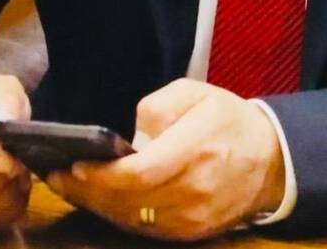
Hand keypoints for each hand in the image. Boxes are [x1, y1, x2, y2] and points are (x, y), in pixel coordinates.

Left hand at [47, 79, 284, 240]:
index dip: (101, 174)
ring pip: (132, 219)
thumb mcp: (196, 93)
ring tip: (71, 188)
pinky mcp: (191, 233)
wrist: (269, 159)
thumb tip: (129, 136)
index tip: (73, 164)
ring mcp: (193, 216)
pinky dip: (118, 216)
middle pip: (129, 199)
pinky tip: (101, 201)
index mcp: (197, 147)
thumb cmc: (227, 120)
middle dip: (88, 191)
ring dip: (97, 206)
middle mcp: (194, 187)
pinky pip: (145, 229)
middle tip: (57, 177)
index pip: (140, 172)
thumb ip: (159, 106)